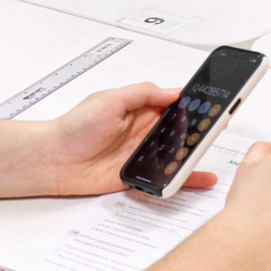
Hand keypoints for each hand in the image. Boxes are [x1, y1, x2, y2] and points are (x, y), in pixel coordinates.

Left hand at [46, 82, 219, 195]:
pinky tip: (199, 177)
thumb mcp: (110, 99)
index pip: (174, 104)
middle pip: (180, 131)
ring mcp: (142, 154)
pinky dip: (183, 179)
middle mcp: (144, 131)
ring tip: (208, 152)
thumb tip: (172, 91)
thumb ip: (143, 93)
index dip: (193, 104)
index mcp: (140, 110)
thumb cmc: (75, 127)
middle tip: (216, 129)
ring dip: (192, 154)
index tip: (211, 104)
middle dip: (198, 130)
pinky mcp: (139, 176)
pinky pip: (165, 178)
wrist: (54, 160)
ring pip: (176, 155)